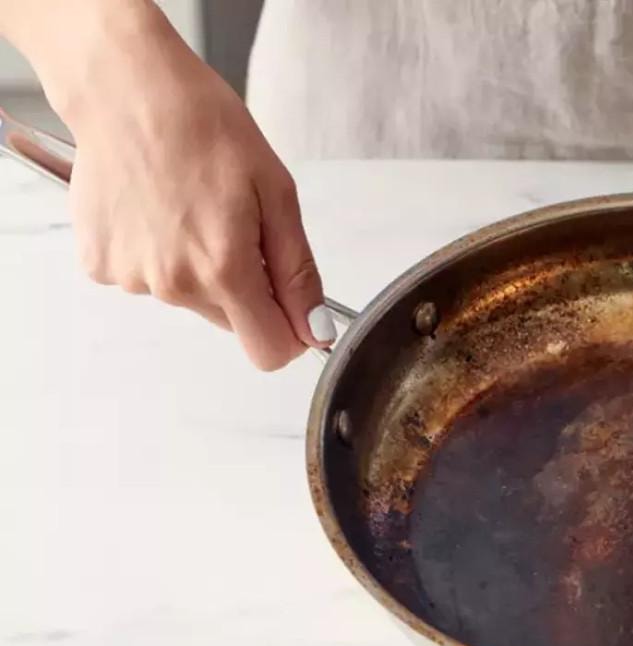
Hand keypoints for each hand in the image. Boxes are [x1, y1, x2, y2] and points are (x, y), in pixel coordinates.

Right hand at [49, 10, 332, 369]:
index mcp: (224, 269)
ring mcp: (131, 277)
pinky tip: (155, 208)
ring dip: (200, 266)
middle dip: (245, 287)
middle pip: (232, 322)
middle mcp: (174, 285)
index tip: (290, 299)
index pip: (269, 351)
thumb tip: (316, 331)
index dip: (290, 330)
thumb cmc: (205, 127)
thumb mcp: (277, 193)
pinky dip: (158, 252)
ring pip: (189, 298)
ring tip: (190, 206)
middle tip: (236, 223)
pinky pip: (147, 277)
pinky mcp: (99, 263)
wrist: (126, 89)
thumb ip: (298, 272)